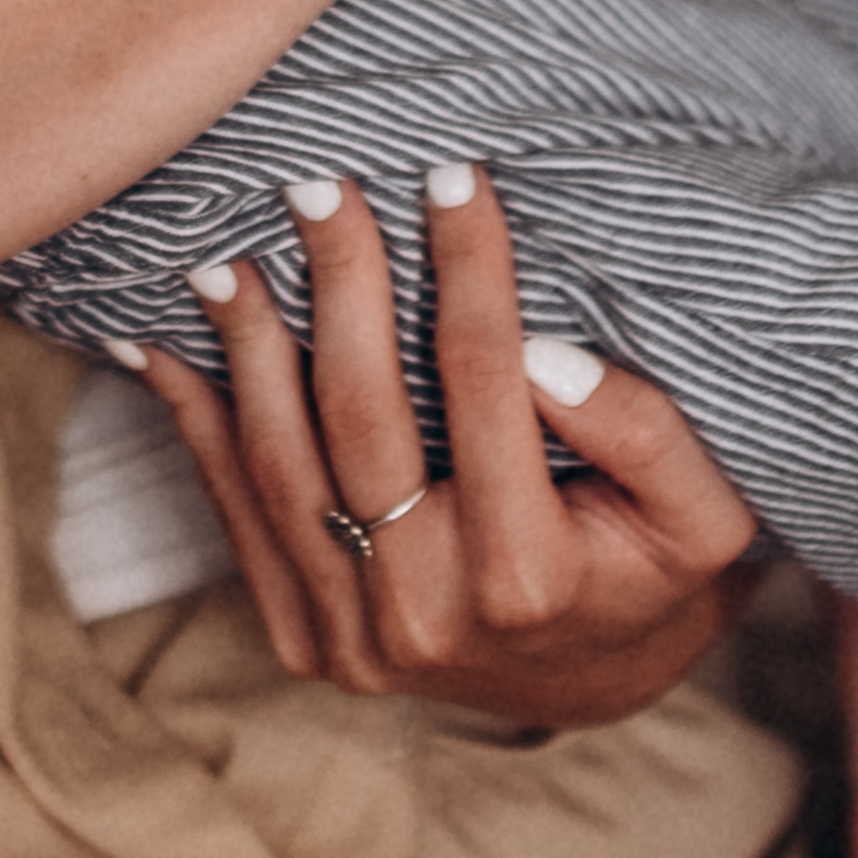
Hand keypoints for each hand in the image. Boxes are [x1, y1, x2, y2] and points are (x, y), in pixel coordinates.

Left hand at [135, 164, 756, 716]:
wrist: (595, 680)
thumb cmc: (655, 569)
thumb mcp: (699, 511)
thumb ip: (641, 430)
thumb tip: (544, 354)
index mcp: (528, 579)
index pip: (486, 385)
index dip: (469, 271)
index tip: (452, 176)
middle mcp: (427, 618)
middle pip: (363, 417)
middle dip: (341, 285)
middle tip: (318, 186)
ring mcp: (353, 639)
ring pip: (282, 465)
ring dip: (246, 348)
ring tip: (229, 253)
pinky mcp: (304, 638)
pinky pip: (237, 515)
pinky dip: (193, 423)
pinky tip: (158, 345)